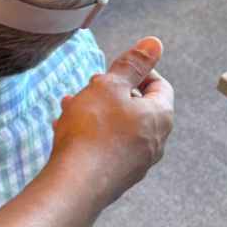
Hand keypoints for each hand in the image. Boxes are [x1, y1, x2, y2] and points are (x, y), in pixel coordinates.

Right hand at [52, 37, 173, 210]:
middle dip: (111, 92)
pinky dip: (92, 134)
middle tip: (89, 87)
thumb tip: (155, 43)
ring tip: (70, 106)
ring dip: (97, 112)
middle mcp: (155, 141)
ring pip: (120, 127)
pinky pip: (108, 147)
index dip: (139, 71)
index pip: (160, 85)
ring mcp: (137, 162)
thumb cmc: (93, 129)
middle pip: (138, 107)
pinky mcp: (117, 177)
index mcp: (160, 116)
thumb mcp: (109, 86)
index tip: (114, 69)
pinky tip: (66, 130)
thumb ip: (132, 64)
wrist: (77, 183)